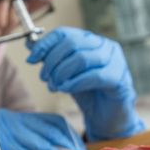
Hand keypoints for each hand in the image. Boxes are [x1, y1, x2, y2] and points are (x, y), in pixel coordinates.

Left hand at [26, 27, 144, 141]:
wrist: (106, 116)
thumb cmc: (88, 92)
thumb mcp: (66, 73)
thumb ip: (51, 58)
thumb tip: (30, 44)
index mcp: (91, 40)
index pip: (65, 33)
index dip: (45, 44)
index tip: (31, 59)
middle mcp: (105, 46)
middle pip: (72, 43)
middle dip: (52, 61)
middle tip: (44, 77)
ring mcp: (115, 60)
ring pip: (82, 58)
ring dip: (62, 73)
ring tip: (54, 86)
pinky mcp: (119, 78)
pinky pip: (95, 76)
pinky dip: (75, 82)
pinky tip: (66, 89)